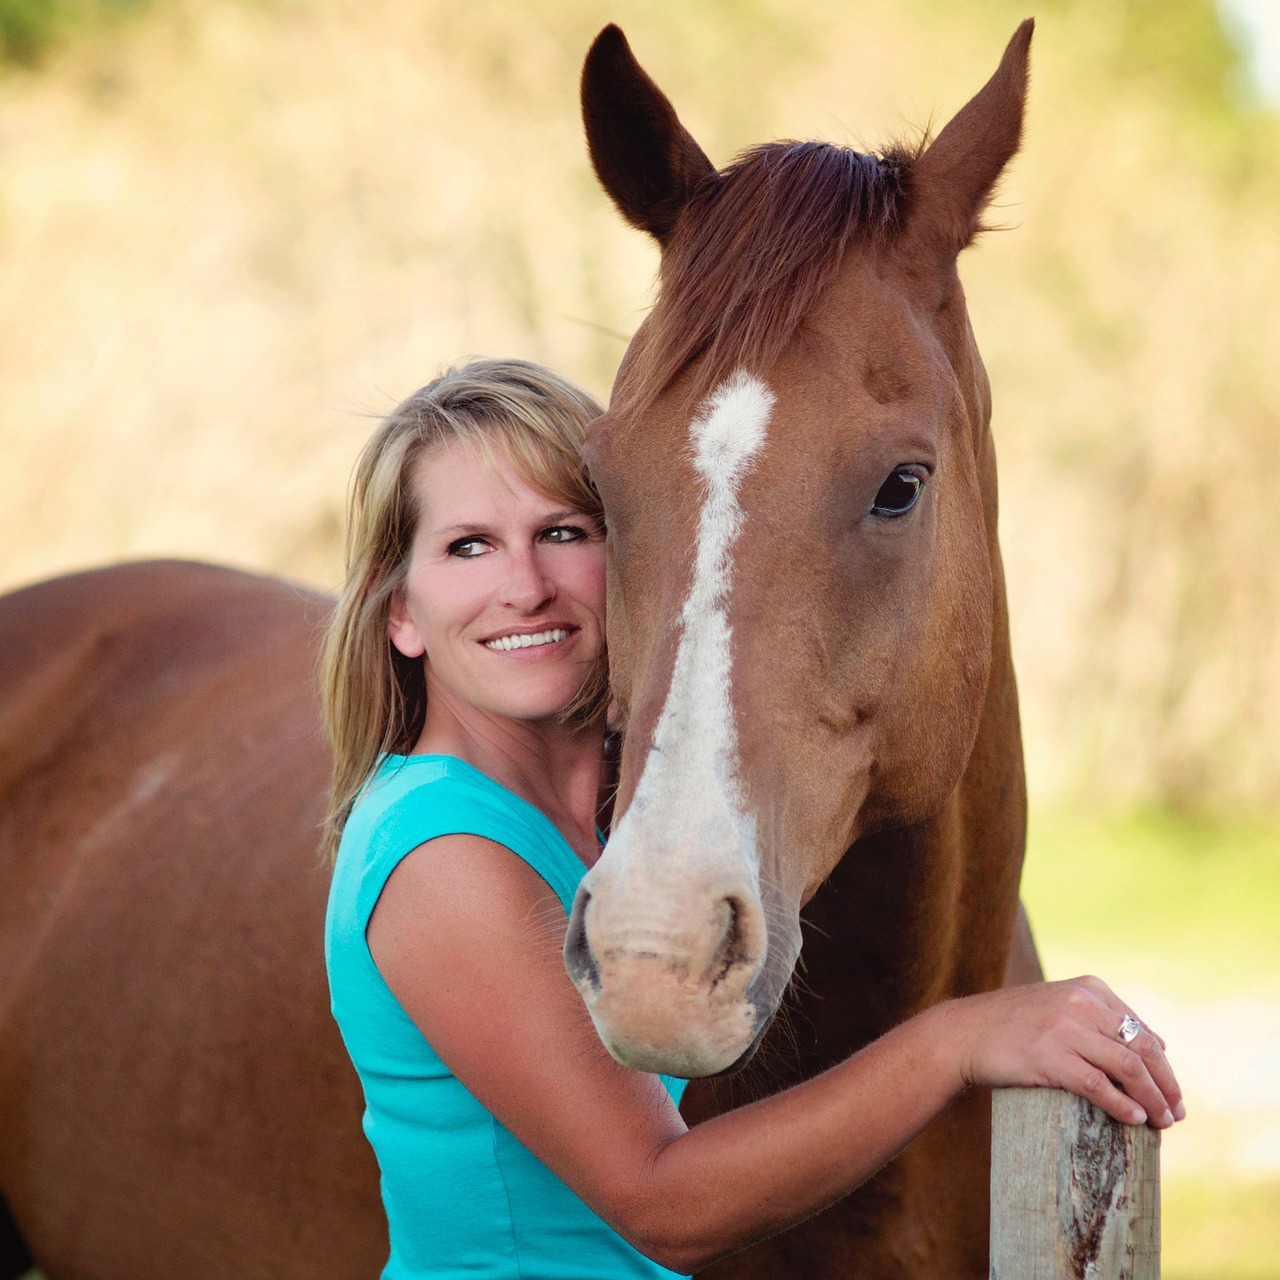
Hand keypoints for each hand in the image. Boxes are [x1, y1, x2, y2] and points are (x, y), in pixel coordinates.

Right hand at [950, 976, 1184, 1127]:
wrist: (965, 1033)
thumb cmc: (1014, 1024)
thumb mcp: (1061, 1006)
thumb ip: (1104, 1018)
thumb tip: (1160, 1044)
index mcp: (1088, 988)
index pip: (1142, 1030)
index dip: (1164, 1066)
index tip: (1172, 1093)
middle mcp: (1081, 1003)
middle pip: (1142, 1049)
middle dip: (1166, 1085)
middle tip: (1176, 1114)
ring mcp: (1065, 1028)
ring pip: (1128, 1068)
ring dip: (1152, 1100)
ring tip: (1162, 1124)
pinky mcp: (1050, 1056)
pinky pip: (1099, 1086)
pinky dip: (1123, 1106)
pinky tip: (1134, 1120)